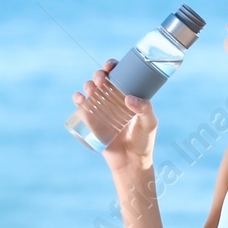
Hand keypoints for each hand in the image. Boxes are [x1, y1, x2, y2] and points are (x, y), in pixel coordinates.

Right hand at [70, 59, 158, 173]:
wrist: (131, 162)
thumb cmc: (143, 141)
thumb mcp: (149, 123)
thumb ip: (144, 109)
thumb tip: (128, 98)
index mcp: (127, 94)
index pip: (119, 75)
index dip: (113, 66)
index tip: (110, 65)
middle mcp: (113, 99)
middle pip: (102, 79)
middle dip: (99, 74)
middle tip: (102, 79)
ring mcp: (101, 109)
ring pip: (91, 90)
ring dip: (88, 84)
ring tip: (92, 89)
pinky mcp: (91, 121)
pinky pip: (81, 106)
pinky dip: (78, 98)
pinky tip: (80, 98)